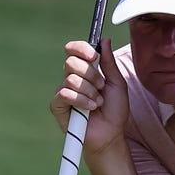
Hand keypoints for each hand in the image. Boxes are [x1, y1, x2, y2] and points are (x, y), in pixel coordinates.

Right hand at [51, 38, 129, 157]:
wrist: (110, 134)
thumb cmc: (114, 110)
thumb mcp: (117, 83)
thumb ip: (109, 62)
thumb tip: (104, 40)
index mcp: (84, 70)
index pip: (74, 50)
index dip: (81, 49)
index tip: (93, 56)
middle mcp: (71, 78)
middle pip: (71, 62)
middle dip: (91, 74)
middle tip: (101, 87)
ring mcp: (63, 92)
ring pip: (71, 79)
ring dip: (89, 91)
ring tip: (98, 102)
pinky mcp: (58, 106)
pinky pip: (65, 94)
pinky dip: (81, 100)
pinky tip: (90, 108)